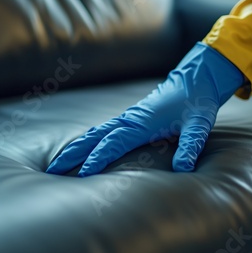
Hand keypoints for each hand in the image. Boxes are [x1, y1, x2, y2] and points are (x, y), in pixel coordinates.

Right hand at [46, 42, 244, 176]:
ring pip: (95, 132)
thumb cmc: (197, 101)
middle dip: (72, 152)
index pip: (114, 142)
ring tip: (58, 162)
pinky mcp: (132, 118)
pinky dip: (88, 140)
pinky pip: (103, 129)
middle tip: (52, 170)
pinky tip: (84, 148)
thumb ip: (191, 146)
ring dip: (76, 146)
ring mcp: (129, 117)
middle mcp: (130, 119)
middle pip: (94, 136)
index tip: (83, 174)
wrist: (196, 77)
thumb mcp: (199, 124)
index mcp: (143, 122)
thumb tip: (183, 169)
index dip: (99, 158)